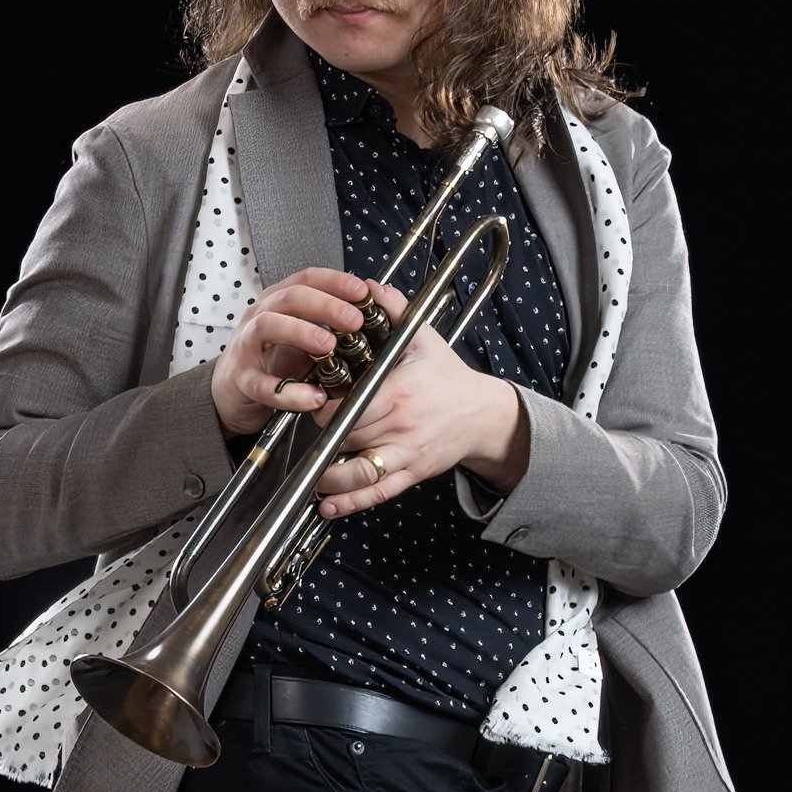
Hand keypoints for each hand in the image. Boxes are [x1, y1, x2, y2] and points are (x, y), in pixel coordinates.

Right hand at [209, 267, 371, 436]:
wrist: (232, 390)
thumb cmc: (272, 359)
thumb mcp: (304, 335)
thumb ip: (330, 324)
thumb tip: (370, 313)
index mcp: (278, 301)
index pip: (306, 279)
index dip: (335, 281)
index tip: (362, 291)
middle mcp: (260, 315)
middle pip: (290, 297)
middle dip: (325, 305)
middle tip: (354, 320)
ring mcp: (247, 345)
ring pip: (268, 326)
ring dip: (301, 332)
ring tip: (329, 346)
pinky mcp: (241, 378)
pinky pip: (262, 383)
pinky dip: (289, 391)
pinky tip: (314, 397)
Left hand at [312, 281, 527, 518]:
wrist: (484, 414)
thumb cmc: (448, 376)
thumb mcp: (424, 338)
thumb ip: (394, 309)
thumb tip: (368, 285)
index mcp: (399, 391)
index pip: (351, 404)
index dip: (325, 406)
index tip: (313, 400)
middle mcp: (402, 425)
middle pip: (348, 436)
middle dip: (322, 435)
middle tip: (307, 428)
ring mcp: (407, 452)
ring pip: (359, 471)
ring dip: (329, 476)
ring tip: (310, 473)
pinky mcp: (411, 473)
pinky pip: (378, 493)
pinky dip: (350, 503)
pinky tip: (328, 505)